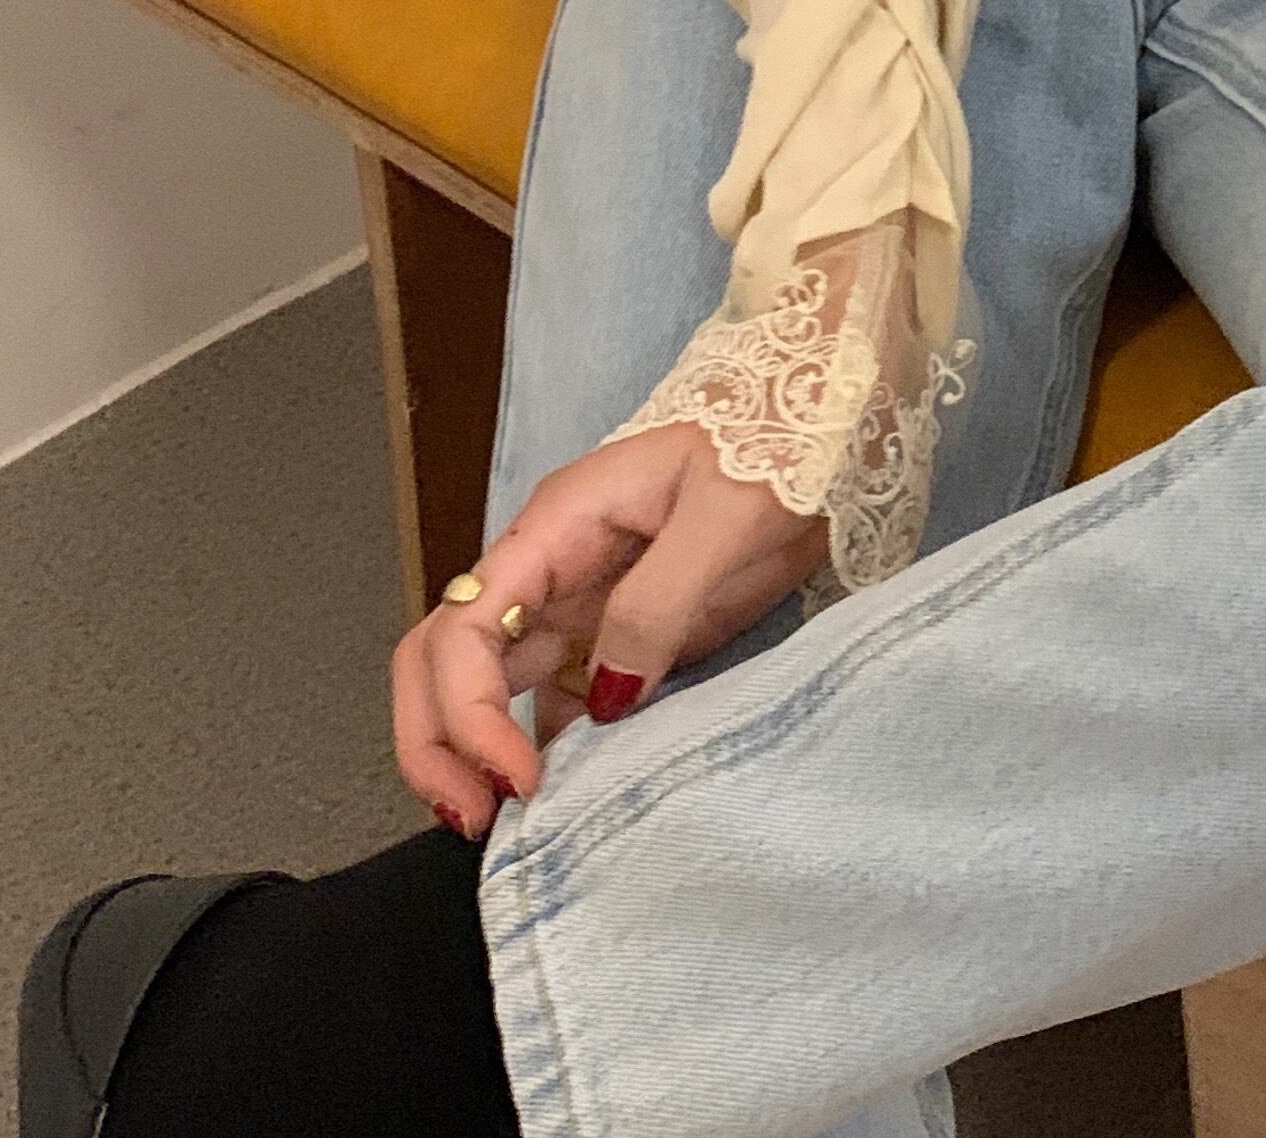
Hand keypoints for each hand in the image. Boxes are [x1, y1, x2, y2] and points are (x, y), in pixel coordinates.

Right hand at [390, 421, 827, 839]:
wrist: (826, 438)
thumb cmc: (777, 448)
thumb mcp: (724, 515)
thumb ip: (659, 602)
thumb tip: (606, 701)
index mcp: (557, 526)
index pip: (461, 628)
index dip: (467, 712)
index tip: (519, 777)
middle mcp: (551, 567)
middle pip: (447, 661)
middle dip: (439, 744)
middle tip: (477, 818)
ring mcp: (583, 603)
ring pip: (494, 688)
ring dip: (486, 756)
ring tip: (518, 827)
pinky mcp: (624, 634)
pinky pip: (564, 700)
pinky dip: (552, 750)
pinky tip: (575, 797)